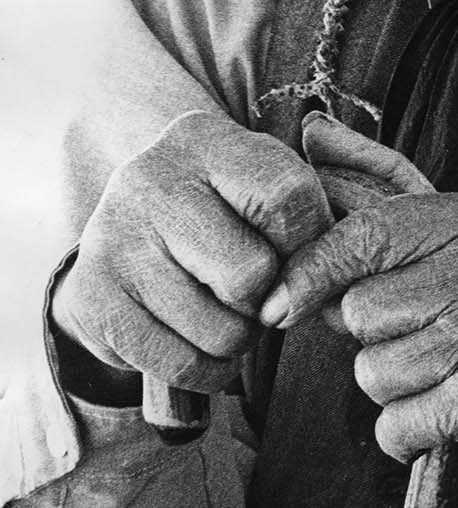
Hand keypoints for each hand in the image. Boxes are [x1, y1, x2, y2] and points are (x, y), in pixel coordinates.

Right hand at [52, 109, 331, 394]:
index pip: (288, 197)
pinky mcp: (93, 300)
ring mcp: (114, 239)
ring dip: (242, 337)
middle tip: (258, 288)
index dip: (309, 240)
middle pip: (251, 274)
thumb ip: (305, 216)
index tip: (298, 249)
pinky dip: (210, 368)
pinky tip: (199, 338)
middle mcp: (151, 179)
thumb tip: (315, 292)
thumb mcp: (262, 183)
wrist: (127, 233)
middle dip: (270, 297)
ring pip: (221, 331)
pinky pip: (184, 366)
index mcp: (205, 138)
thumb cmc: (221, 208)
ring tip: (227, 309)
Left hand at [265, 120, 457, 502]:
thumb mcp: (457, 239)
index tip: (281, 300)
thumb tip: (313, 129)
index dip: (314, 267)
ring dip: (395, 389)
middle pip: (364, 309)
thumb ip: (381, 185)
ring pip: (374, 371)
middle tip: (425, 339)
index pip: (372, 230)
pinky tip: (450, 416)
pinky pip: (396, 423)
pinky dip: (409, 433)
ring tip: (446, 376)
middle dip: (374, 338)